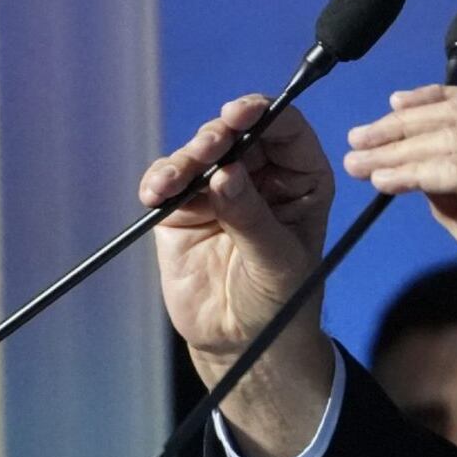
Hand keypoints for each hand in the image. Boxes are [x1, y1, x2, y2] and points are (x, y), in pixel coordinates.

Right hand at [142, 95, 335, 456]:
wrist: (242, 343)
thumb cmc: (279, 302)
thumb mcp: (276, 261)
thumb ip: (251, 216)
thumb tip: (225, 171)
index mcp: (300, 178)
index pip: (286, 129)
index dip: (264, 113)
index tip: (240, 114)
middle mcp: (261, 174)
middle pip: (237, 132)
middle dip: (218, 135)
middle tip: (206, 150)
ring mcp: (219, 188)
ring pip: (199, 153)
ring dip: (185, 159)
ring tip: (174, 182)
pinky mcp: (183, 208)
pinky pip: (167, 181)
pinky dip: (159, 181)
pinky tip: (156, 194)